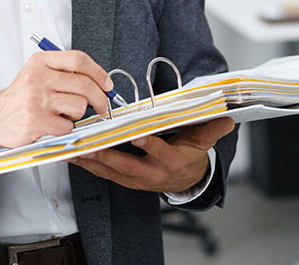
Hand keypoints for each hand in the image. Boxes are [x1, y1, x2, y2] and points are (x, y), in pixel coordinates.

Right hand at [0, 50, 114, 151]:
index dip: (99, 73)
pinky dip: (65, 128)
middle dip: (100, 99)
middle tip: (102, 106)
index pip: (78, 59)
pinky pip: (67, 126)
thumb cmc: (21, 97)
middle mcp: (38, 77)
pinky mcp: (36, 120)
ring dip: (76, 115)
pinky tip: (52, 124)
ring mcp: (36, 99)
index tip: (107, 84)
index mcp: (41, 62)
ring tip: (61, 114)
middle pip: (84, 84)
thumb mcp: (38, 73)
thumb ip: (65, 72)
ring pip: (79, 106)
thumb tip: (100, 82)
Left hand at [69, 117, 235, 193]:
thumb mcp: (202, 143)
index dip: (148, 144)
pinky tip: (73, 154)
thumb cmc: (190, 157)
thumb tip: (227, 117)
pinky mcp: (124, 180)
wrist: (186, 182)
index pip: (159, 153)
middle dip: (106, 155)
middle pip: (126, 165)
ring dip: (90, 160)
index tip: (137, 135)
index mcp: (170, 162)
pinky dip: (87, 164)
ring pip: (110, 171)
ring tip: (72, 148)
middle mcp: (150, 174)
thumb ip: (211, 129)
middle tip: (89, 144)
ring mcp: (135, 179)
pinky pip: (103, 173)